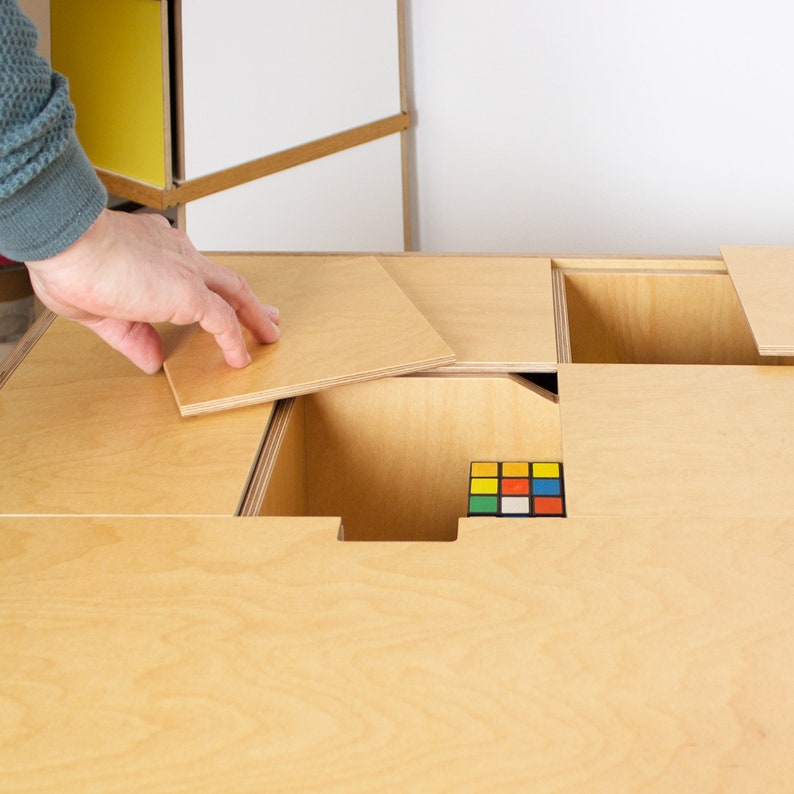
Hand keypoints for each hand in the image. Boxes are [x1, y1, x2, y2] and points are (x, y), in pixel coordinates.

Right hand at [24, 209, 279, 373]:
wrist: (66, 240)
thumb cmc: (68, 261)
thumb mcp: (100, 310)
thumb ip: (131, 335)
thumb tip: (150, 360)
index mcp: (154, 247)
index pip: (188, 267)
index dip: (203, 286)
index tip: (211, 298)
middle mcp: (177, 254)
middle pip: (225, 279)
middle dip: (247, 299)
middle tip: (266, 314)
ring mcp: (187, 271)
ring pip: (235, 293)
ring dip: (254, 316)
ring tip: (269, 334)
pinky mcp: (191, 292)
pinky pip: (224, 321)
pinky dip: (234, 342)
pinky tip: (240, 359)